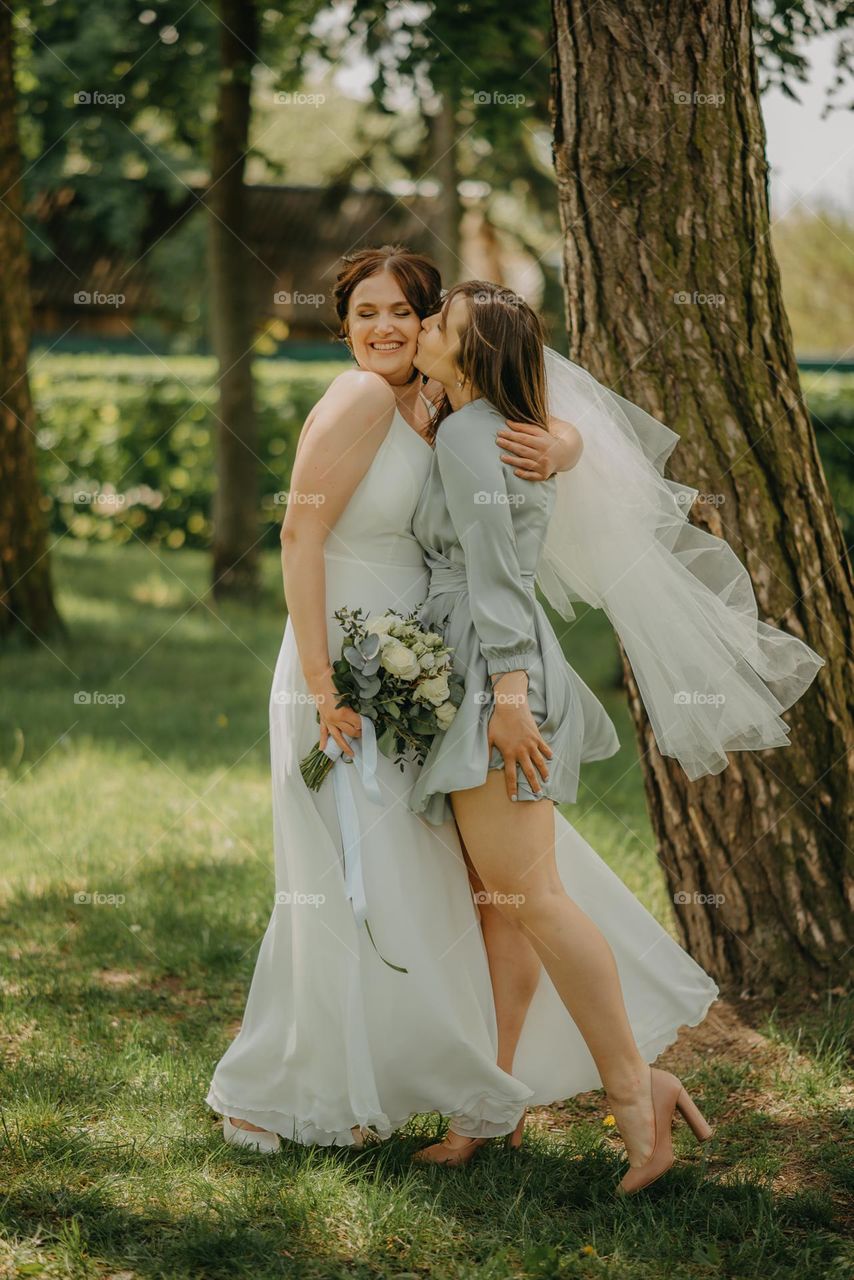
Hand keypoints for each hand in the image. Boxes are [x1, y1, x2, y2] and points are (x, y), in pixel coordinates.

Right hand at [307, 668, 361, 757]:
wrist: (319, 678)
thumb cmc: (334, 682)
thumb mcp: (348, 695)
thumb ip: (354, 706)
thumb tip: (360, 715)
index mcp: (344, 713)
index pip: (358, 724)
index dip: (365, 725)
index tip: (370, 725)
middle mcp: (336, 720)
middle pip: (350, 732)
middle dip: (358, 734)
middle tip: (364, 734)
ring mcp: (328, 721)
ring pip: (338, 738)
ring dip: (345, 746)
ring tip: (351, 754)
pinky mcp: (322, 719)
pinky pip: (323, 732)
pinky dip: (323, 741)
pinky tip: (323, 749)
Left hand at [487, 671, 552, 800]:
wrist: (511, 707)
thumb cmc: (498, 722)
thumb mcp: (489, 737)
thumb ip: (486, 752)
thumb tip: (481, 765)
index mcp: (509, 753)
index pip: (511, 776)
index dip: (512, 788)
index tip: (514, 798)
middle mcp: (522, 751)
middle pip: (529, 772)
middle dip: (533, 785)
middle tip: (538, 794)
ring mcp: (531, 744)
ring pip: (539, 762)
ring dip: (544, 772)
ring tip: (546, 780)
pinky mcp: (537, 737)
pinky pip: (544, 748)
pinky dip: (548, 754)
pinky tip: (550, 759)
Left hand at [496, 420, 558, 479]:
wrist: (563, 455)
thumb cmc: (546, 441)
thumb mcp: (538, 432)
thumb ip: (523, 427)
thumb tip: (508, 422)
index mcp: (542, 442)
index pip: (524, 438)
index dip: (511, 435)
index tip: (500, 433)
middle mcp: (543, 454)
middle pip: (523, 450)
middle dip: (509, 445)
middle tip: (498, 441)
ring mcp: (543, 466)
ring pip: (526, 463)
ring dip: (513, 461)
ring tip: (501, 457)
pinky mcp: (543, 475)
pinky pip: (532, 476)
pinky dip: (524, 474)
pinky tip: (515, 472)